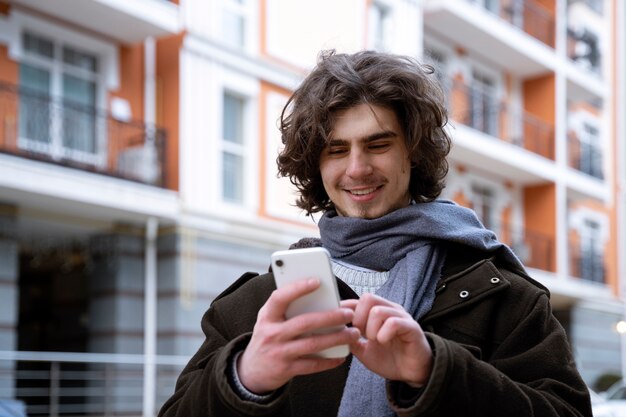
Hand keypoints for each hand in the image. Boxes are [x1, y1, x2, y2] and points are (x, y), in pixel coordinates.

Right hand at [238, 278, 359, 393]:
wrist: (251, 371)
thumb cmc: (268, 337)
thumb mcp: (270, 320)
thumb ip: (288, 308)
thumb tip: (321, 296)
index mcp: (267, 316)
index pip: (280, 298)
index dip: (297, 288)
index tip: (317, 281)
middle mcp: (272, 333)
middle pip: (305, 323)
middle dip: (330, 317)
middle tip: (348, 314)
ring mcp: (279, 352)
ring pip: (312, 344)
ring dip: (336, 338)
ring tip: (353, 334)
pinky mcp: (286, 369)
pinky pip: (312, 365)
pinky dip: (329, 361)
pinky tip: (342, 356)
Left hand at [342, 293, 432, 386]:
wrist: (411, 373)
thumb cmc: (389, 359)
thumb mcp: (364, 351)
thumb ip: (351, 340)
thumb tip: (336, 332)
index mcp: (379, 312)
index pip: (359, 300)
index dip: (346, 308)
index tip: (338, 322)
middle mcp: (390, 310)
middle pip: (368, 298)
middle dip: (359, 318)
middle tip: (361, 335)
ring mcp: (401, 317)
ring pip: (378, 310)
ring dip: (371, 329)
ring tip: (374, 340)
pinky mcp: (411, 327)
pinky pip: (393, 323)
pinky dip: (383, 334)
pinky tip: (383, 342)